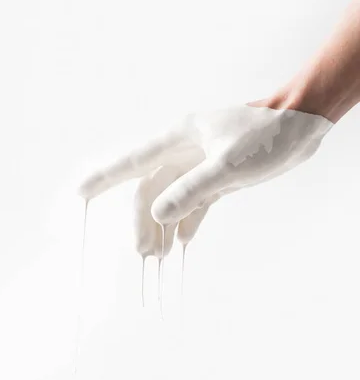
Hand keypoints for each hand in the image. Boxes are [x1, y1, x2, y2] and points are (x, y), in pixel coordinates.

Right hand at [78, 103, 331, 256]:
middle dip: (142, 221)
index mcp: (178, 139)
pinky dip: (187, 222)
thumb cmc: (269, 135)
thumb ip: (192, 190)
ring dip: (163, 226)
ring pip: (170, 199)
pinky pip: (194, 203)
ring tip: (159, 255)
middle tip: (142, 253)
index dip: (101, 178)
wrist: (303, 124)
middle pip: (150, 190)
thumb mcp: (229, 166)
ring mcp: (200, 165)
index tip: (77, 194)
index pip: (130, 161)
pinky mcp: (217, 178)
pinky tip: (181, 242)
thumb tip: (158, 215)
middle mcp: (183, 152)